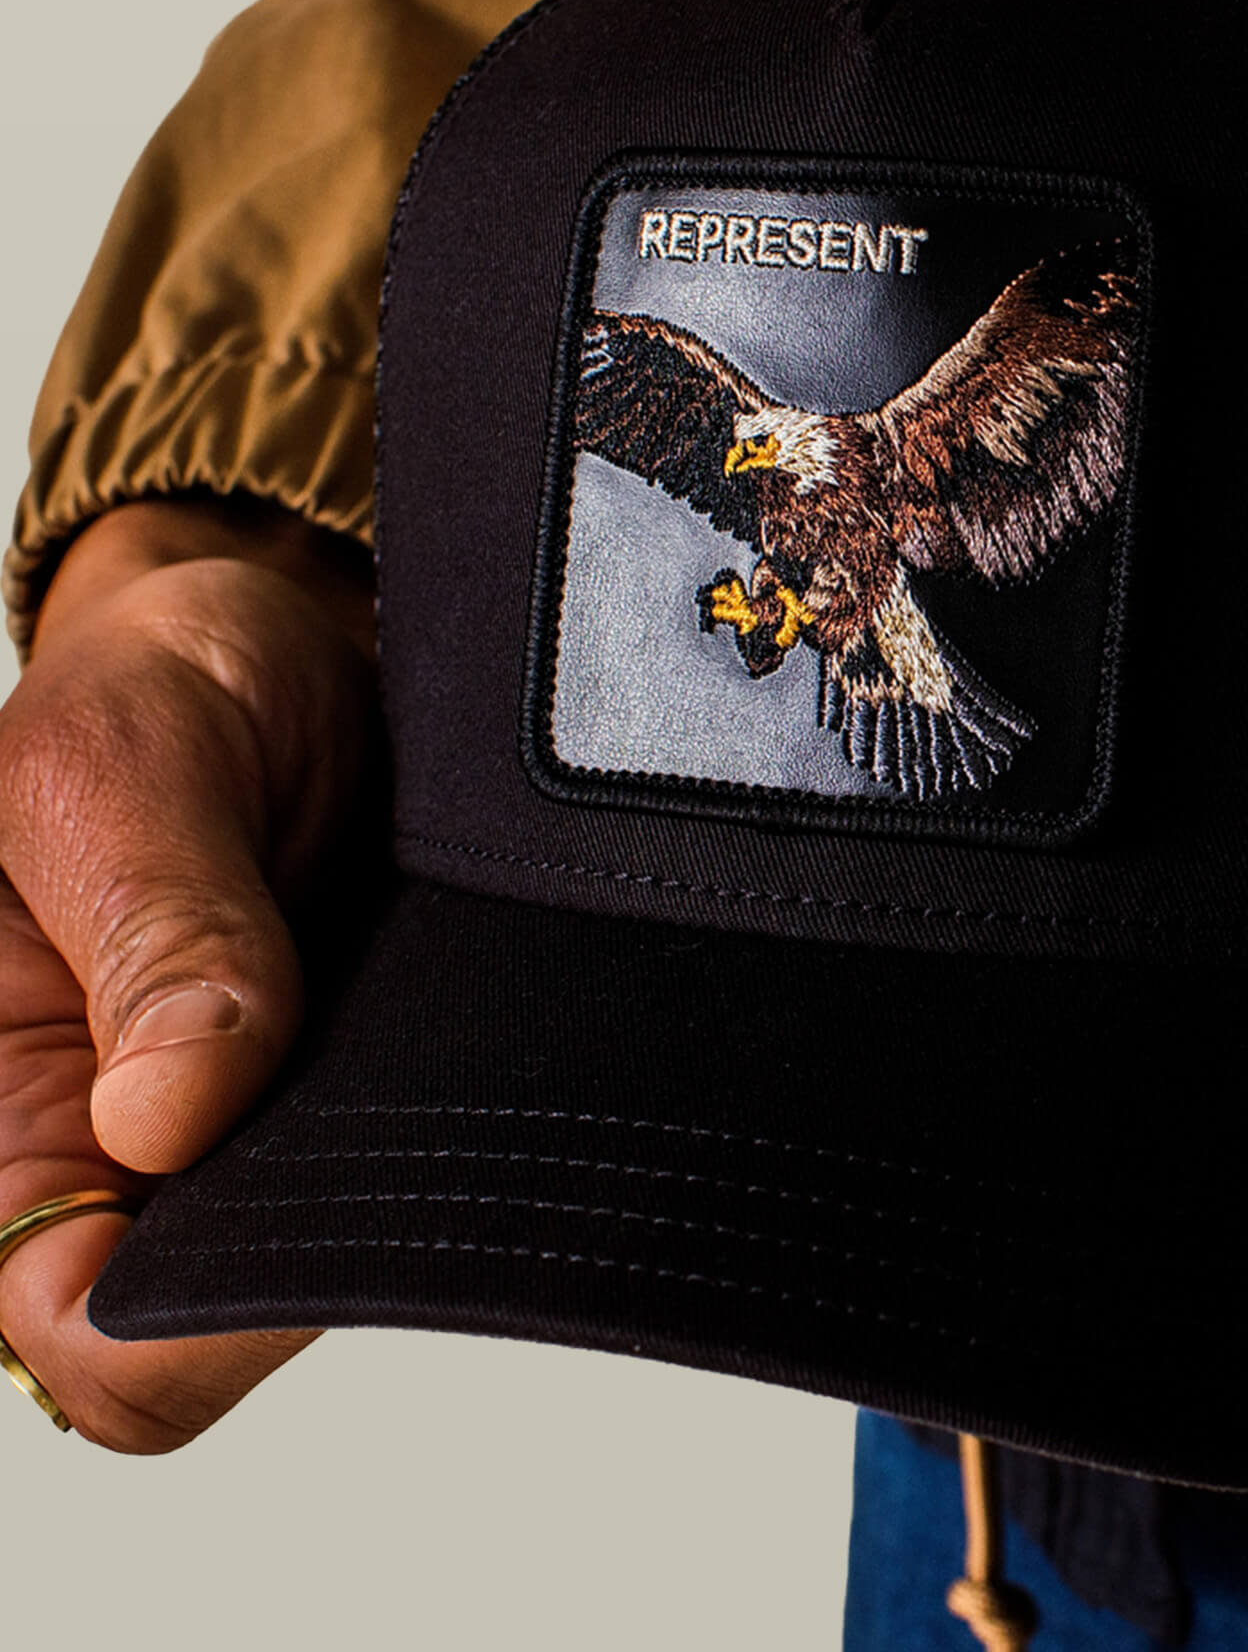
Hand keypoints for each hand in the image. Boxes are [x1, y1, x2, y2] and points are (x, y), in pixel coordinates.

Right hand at [0, 498, 375, 1451]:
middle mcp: (99, 1141)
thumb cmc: (162, 681)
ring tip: (439, 1050)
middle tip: (404, 1103)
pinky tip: (474, 1049)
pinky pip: (390, 1170)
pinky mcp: (327, 1092)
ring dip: (386, 1185)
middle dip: (309, 1249)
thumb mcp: (125, 765)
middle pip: (200, 1324)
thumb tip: (166, 1123)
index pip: (62, 1322)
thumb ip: (159, 937)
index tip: (309, 1212)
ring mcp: (225, 1129)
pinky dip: (440, 1132)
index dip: (180, 1322)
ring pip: (311, 1258)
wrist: (283, 633)